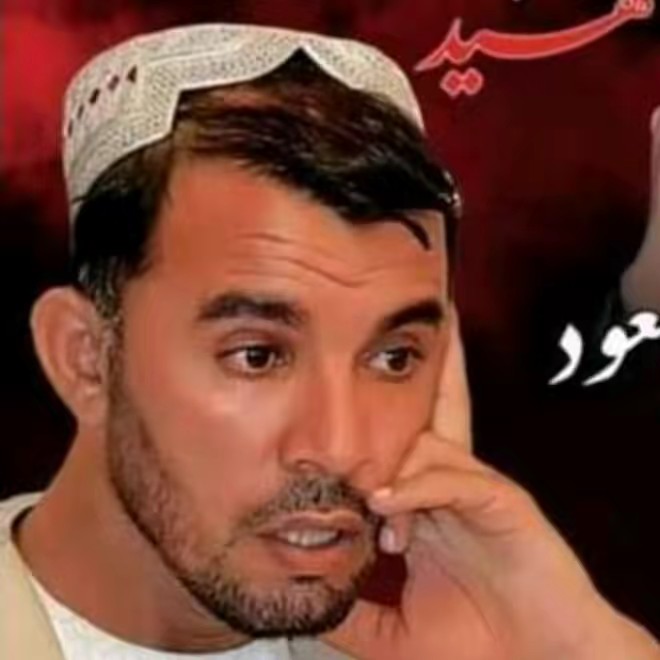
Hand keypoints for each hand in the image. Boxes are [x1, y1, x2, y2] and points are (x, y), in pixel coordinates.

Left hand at [321, 305, 658, 659]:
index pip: (400, 449)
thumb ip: (349, 612)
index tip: (332, 412)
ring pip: (433, 439)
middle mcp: (450, 484)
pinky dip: (418, 486)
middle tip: (394, 325)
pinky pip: (455, 477)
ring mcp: (478, 488)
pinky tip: (387, 504)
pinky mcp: (504, 501)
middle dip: (418, 370)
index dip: (368, 432)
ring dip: (391, 460)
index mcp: (427, 506)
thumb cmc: (476, 647)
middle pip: (432, 412)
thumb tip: (300, 602)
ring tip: (363, 491)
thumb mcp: (392, 634)